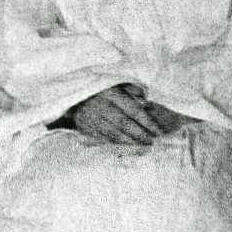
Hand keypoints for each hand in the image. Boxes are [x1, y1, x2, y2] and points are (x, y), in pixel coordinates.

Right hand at [63, 83, 190, 147]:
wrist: (73, 95)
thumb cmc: (101, 89)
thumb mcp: (117, 83)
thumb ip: (133, 91)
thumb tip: (146, 103)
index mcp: (110, 92)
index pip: (133, 110)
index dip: (147, 122)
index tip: (158, 131)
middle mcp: (100, 105)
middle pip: (124, 124)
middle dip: (140, 134)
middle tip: (151, 142)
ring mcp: (91, 117)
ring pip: (114, 133)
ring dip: (130, 142)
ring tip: (143, 147)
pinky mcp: (84, 127)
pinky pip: (103, 138)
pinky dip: (117, 144)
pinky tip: (127, 148)